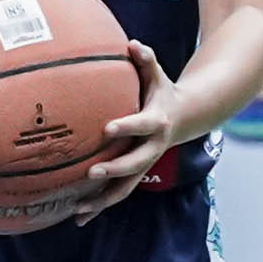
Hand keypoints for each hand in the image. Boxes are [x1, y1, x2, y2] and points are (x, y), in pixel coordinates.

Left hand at [74, 42, 178, 219]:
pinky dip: (99, 205)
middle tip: (91, 172)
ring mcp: (144, 164)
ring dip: (103, 199)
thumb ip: (146, 60)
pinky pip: (117, 193)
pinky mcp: (135, 174)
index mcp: (157, 122)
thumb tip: (132, 45)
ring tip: (78, 209)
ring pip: (125, 187)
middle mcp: (152, 147)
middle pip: (135, 163)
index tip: (107, 128)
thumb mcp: (157, 75)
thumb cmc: (161, 92)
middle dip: (114, 169)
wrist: (184, 118)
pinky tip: (79, 216)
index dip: (127, 126)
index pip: (142, 125)